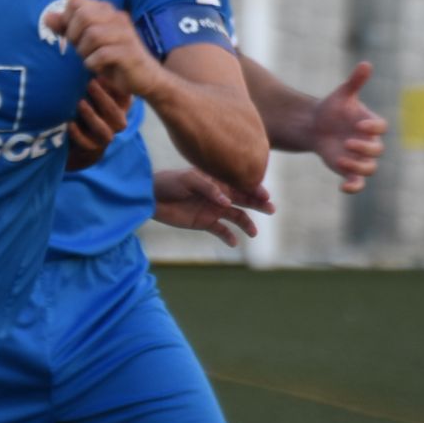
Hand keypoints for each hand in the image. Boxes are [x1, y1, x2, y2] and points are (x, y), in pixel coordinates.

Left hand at [44, 0, 162, 98]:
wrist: (144, 77)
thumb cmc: (112, 58)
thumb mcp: (86, 42)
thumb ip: (67, 28)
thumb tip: (47, 17)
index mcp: (106, 11)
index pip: (75, 1)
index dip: (66, 19)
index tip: (71, 35)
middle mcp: (117, 17)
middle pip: (83, 15)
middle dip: (73, 35)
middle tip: (78, 48)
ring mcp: (125, 34)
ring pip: (92, 35)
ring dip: (84, 51)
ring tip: (89, 58)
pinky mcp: (130, 53)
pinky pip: (103, 54)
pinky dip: (93, 63)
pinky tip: (96, 66)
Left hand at [66, 79, 131, 169]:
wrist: (83, 134)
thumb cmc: (91, 102)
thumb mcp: (98, 90)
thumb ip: (98, 78)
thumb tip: (88, 54)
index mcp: (121, 106)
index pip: (123, 97)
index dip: (115, 87)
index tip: (101, 74)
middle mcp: (117, 121)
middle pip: (115, 113)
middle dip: (102, 97)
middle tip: (90, 83)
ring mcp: (106, 136)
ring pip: (104, 130)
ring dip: (91, 116)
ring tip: (80, 103)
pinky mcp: (92, 147)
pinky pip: (87, 143)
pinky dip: (77, 134)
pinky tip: (69, 123)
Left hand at [152, 168, 273, 246]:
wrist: (152, 197)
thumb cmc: (170, 182)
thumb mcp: (188, 180)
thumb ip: (209, 189)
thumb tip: (227, 202)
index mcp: (217, 180)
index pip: (240, 184)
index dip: (254, 189)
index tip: (266, 195)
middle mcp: (218, 194)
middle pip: (243, 199)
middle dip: (258, 204)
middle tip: (271, 209)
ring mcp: (212, 209)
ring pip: (236, 216)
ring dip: (246, 223)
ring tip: (253, 232)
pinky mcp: (204, 222)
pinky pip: (221, 231)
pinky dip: (228, 236)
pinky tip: (233, 242)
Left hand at [310, 62, 386, 193]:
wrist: (314, 125)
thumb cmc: (332, 108)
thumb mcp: (342, 94)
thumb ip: (355, 82)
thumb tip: (366, 64)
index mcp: (370, 123)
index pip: (380, 128)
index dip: (373, 127)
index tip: (359, 125)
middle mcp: (368, 142)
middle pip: (377, 150)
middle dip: (364, 148)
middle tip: (347, 142)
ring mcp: (359, 157)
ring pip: (369, 168)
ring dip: (358, 167)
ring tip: (341, 160)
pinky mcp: (348, 170)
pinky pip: (357, 183)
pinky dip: (353, 187)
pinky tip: (342, 187)